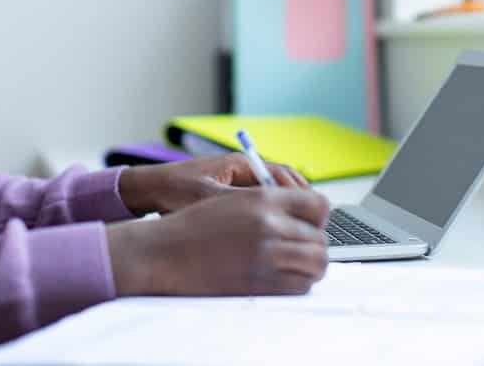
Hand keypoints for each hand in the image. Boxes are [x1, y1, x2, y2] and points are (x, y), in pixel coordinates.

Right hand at [106, 187, 329, 295]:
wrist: (163, 251)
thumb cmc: (193, 225)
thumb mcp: (232, 199)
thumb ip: (268, 202)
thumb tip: (301, 216)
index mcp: (263, 198)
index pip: (318, 204)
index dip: (320, 218)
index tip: (312, 226)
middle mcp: (268, 223)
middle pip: (320, 237)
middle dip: (316, 246)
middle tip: (305, 251)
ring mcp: (265, 254)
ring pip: (316, 263)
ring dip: (311, 266)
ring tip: (298, 267)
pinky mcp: (258, 282)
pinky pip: (299, 286)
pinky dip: (299, 284)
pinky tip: (285, 279)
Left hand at [118, 154, 308, 215]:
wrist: (147, 190)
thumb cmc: (174, 191)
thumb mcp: (209, 200)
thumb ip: (241, 205)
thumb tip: (272, 214)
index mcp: (241, 163)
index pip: (285, 175)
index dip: (302, 195)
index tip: (311, 214)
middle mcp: (243, 170)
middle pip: (283, 184)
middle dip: (297, 204)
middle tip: (309, 227)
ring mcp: (237, 182)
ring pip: (272, 196)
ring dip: (284, 211)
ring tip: (293, 234)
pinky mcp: (230, 196)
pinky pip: (258, 205)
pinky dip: (268, 217)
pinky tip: (268, 237)